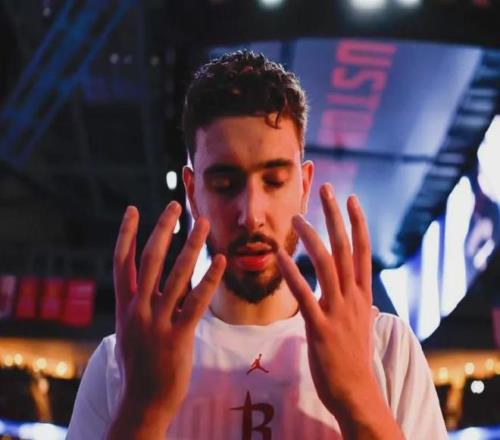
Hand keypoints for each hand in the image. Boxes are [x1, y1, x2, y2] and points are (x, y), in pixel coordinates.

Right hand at [109, 202, 225, 437]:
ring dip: (191, 246)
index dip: (126, 234)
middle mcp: (138, 309)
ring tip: (204, 224)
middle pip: (150, 260)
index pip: (121, 261)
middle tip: (175, 206)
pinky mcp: (179, 337)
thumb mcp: (128, 332)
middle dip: (163, 229)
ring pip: (177, 275)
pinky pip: (196, 301)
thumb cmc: (139, 365)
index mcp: (125, 306)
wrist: (143, 402)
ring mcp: (158, 323)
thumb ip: (135, 305)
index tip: (133, 209)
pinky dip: (209, 279)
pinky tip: (220, 261)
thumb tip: (139, 284)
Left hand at [277, 184, 400, 438]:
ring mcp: (338, 312)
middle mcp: (353, 298)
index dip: (357, 223)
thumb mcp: (361, 325)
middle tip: (327, 189)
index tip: (351, 198)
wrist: (356, 393)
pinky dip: (293, 273)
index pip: (362, 251)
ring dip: (312, 238)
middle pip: (346, 249)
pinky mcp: (320, 328)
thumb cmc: (354, 358)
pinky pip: (305, 295)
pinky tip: (280, 255)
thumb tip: (362, 295)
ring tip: (296, 217)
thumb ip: (358, 304)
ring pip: (328, 265)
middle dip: (336, 217)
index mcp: (362, 295)